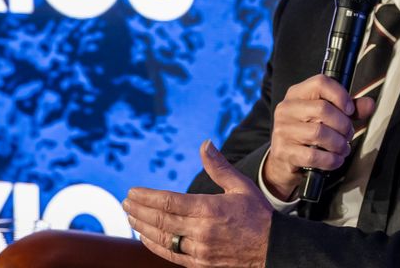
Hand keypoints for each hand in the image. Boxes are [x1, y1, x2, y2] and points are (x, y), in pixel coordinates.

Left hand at [124, 140, 272, 267]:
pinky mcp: (200, 264)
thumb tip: (205, 143)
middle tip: (126, 202)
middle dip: (140, 211)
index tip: (132, 192)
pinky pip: (171, 255)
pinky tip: (145, 237)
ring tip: (130, 217)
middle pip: (161, 220)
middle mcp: (201, 231)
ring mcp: (200, 251)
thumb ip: (218, 166)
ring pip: (163, 239)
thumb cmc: (258, 215)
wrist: (273, 249)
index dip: (147, 197)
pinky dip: (155, 245)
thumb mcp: (241, 186)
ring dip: (143, 227)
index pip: (169, 202)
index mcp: (210, 209)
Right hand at [261, 74, 375, 200]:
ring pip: (319, 133)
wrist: (284, 160)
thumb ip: (348, 109)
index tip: (350, 110)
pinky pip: (313, 155)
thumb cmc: (307, 134)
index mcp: (296, 94)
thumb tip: (369, 104)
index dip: (340, 95)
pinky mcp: (283, 151)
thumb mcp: (326, 116)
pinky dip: (330, 160)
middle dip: (343, 125)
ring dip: (338, 144)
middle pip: (323, 109)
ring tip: (343, 148)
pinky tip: (335, 160)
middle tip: (348, 134)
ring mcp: (282, 130)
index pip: (320, 83)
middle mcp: (286, 109)